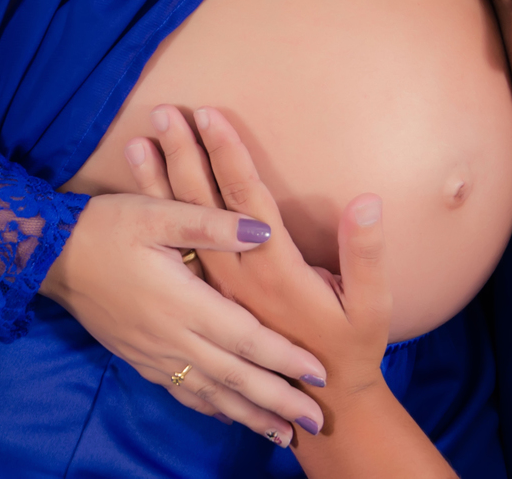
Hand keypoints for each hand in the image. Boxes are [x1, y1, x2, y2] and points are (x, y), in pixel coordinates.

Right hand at [39, 189, 327, 446]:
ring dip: (249, 415)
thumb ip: (212, 224)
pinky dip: (210, 407)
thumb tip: (264, 231)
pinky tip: (228, 415)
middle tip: (316, 423)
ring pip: (209, 393)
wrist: (48, 254)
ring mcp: (152, 352)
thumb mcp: (158, 213)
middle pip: (234, 377)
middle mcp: (170, 337)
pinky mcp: (137, 357)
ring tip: (282, 435)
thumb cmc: (106, 226)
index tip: (318, 374)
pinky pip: (181, 391)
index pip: (244, 337)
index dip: (283, 357)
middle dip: (277, 401)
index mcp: (182, 302)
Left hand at [125, 105, 392, 439]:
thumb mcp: (372, 306)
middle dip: (185, 154)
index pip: (245, 198)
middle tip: (165, 112)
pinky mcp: (211, 297)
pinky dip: (158, 215)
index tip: (210, 115)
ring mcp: (219, 288)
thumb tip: (365, 200)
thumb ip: (366, 253)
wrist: (321, 399)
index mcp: (274, 270)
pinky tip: (144, 189)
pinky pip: (176, 249)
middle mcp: (238, 275)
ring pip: (180, 225)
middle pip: (202, 204)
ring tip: (139, 141)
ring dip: (160, 182)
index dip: (228, 154)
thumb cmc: (351, 346)